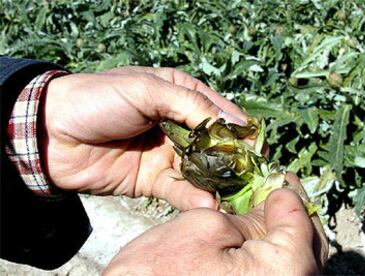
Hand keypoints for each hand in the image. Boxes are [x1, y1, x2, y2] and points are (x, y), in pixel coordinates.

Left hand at [41, 67, 245, 209]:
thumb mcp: (147, 90)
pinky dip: (194, 197)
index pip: (220, 112)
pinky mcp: (153, 179)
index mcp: (180, 95)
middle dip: (234, 160)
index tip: (259, 147)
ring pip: (202, 169)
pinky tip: (207, 203)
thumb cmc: (99, 99)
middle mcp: (178, 124)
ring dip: (218, 182)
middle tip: (251, 176)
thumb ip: (190, 105)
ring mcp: (167, 153)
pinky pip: (180, 189)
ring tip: (234, 194)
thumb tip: (231, 125)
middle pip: (216, 144)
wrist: (54, 133)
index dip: (240, 129)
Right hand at [103, 174, 328, 274]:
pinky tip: (257, 237)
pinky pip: (278, 273)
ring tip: (265, 210)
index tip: (276, 177)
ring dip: (285, 232)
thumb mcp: (208, 226)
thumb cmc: (163, 270)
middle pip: (308, 243)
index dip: (287, 192)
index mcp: (286, 270)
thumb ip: (252, 214)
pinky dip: (273, 252)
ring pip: (297, 261)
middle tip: (275, 191)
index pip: (301, 219)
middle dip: (293, 213)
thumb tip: (276, 204)